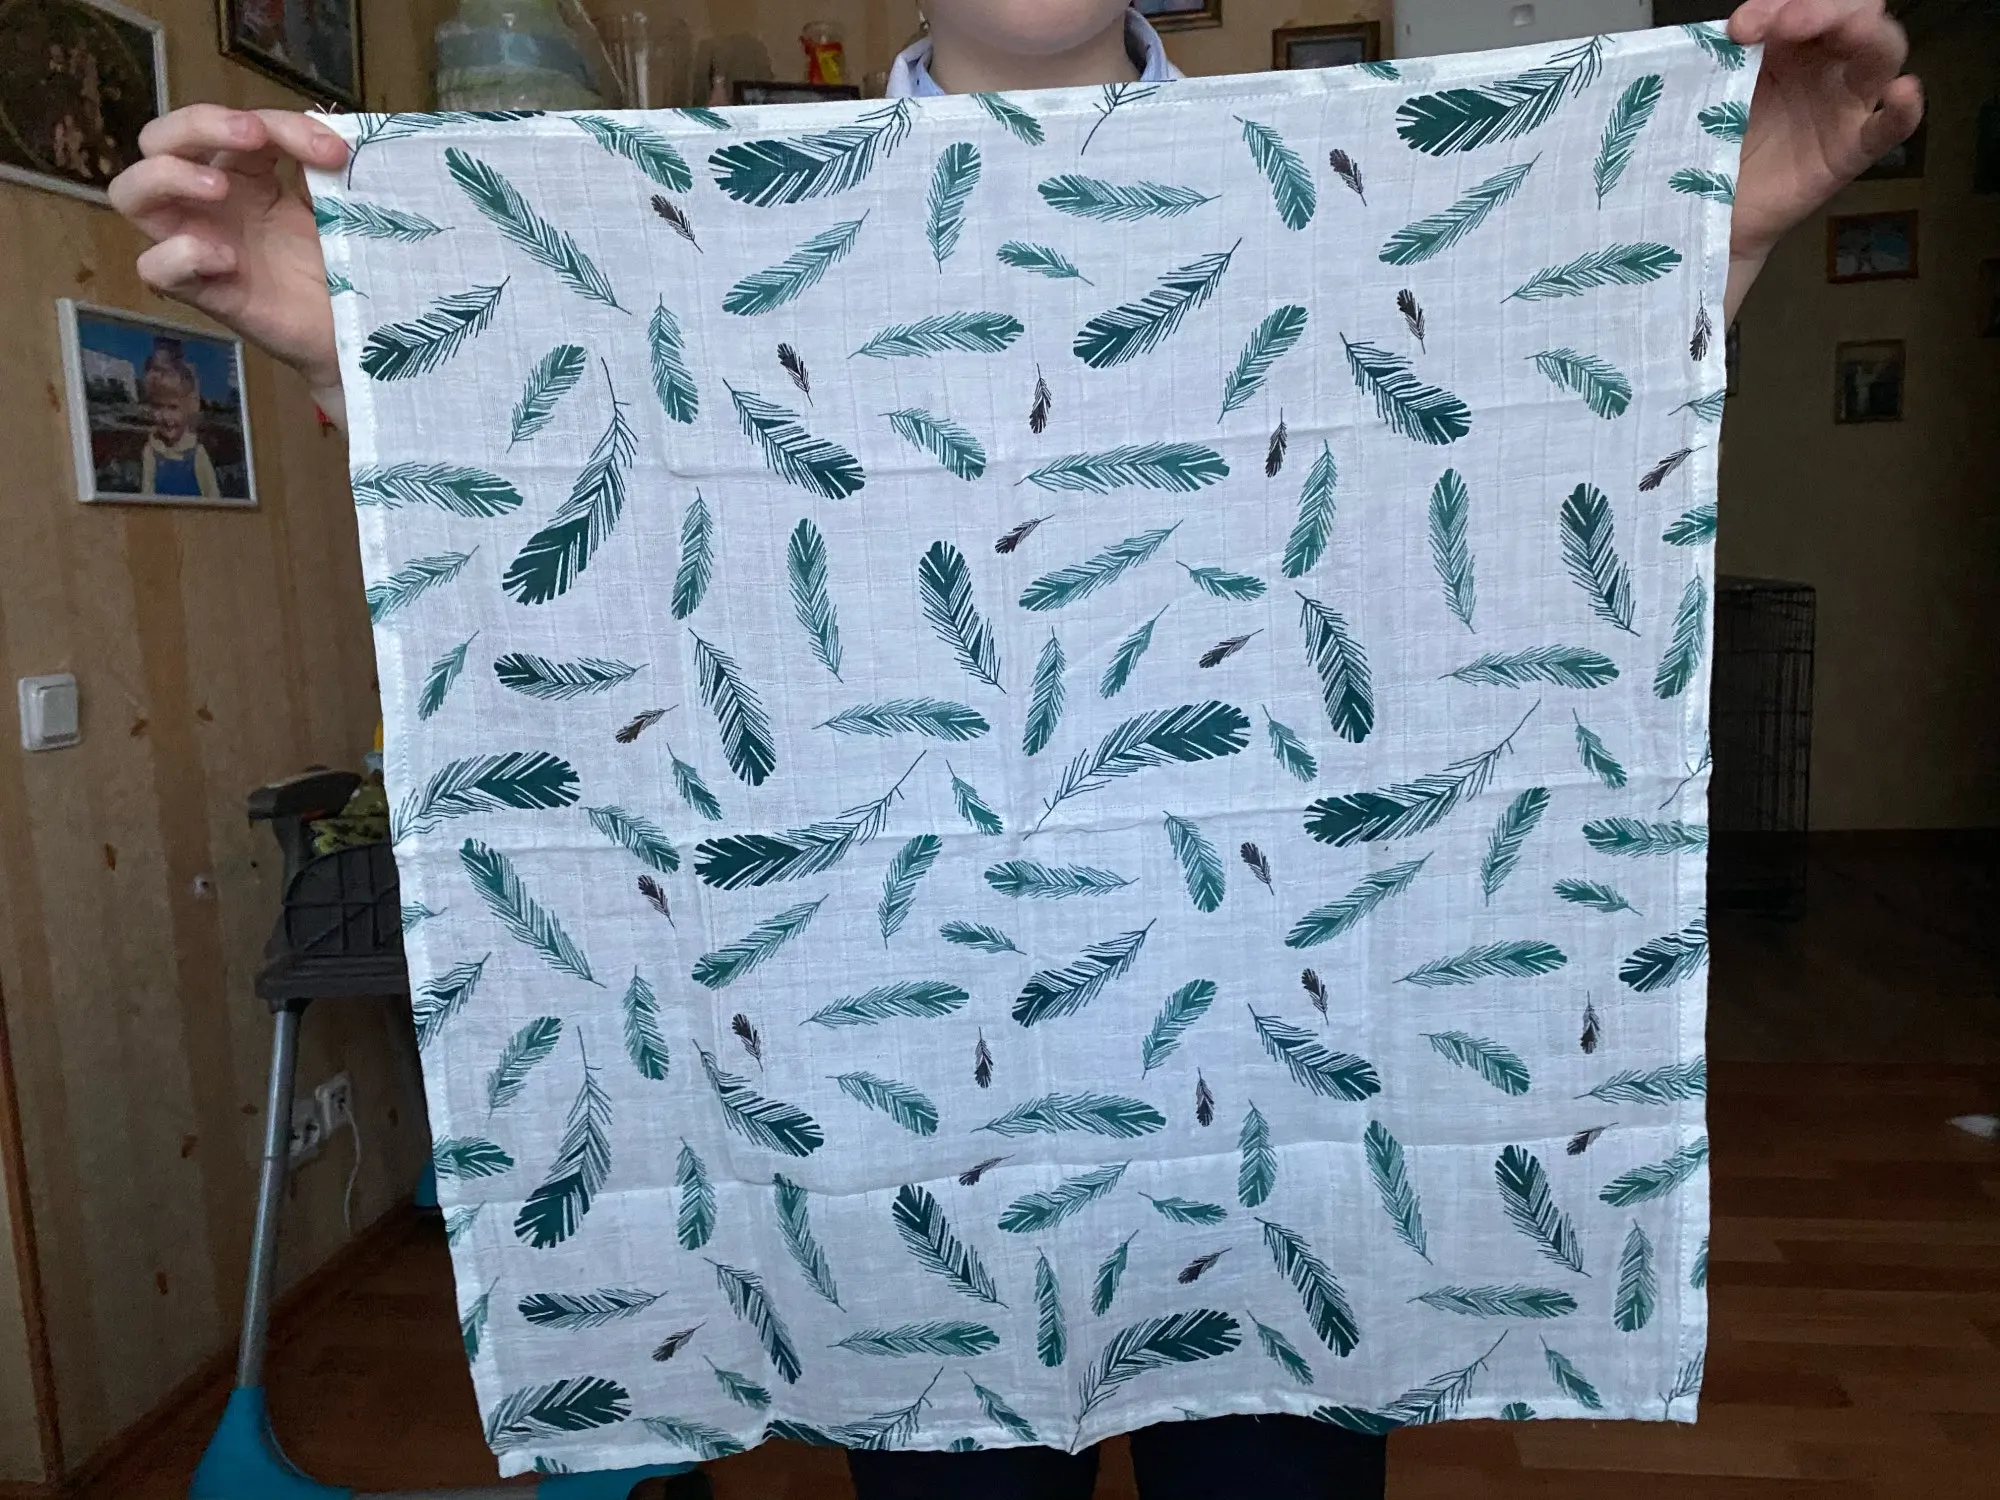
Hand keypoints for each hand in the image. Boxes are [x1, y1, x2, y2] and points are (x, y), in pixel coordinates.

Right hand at [109, 106, 348, 404]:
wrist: (359, 326)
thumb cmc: (342, 262)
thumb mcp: (335, 202)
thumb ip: (319, 164)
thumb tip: (326, 133)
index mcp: (241, 173)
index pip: (230, 124)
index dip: (277, 123)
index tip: (333, 151)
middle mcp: (209, 202)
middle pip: (157, 141)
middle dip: (198, 124)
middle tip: (254, 135)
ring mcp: (199, 243)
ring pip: (130, 194)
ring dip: (168, 175)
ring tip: (220, 186)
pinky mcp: (204, 291)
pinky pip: (154, 268)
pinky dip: (179, 255)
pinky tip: (227, 258)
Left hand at [1725, 0, 1922, 315]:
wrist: (1708, 212)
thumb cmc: (1712, 145)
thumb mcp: (1713, 94)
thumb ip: (1723, 61)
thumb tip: (1726, 34)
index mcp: (1791, 46)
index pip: (1808, 2)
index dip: (1779, 4)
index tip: (1739, 28)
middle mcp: (1826, 67)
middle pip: (1856, 13)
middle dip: (1824, 7)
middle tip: (1783, 23)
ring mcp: (1845, 107)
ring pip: (1882, 54)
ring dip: (1866, 33)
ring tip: (1847, 30)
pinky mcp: (1851, 151)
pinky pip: (1890, 129)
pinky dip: (1905, 109)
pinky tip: (1903, 93)